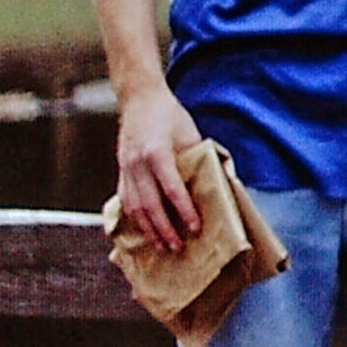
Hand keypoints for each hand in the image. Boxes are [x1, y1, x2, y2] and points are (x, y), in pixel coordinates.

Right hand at [114, 80, 204, 251]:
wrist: (139, 99)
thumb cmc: (170, 116)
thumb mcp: (191, 134)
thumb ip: (204, 158)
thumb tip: (226, 181)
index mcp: (157, 153)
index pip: (171, 189)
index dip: (184, 210)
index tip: (195, 227)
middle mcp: (137, 164)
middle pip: (150, 205)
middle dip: (164, 229)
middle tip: (179, 247)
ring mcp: (125, 169)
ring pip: (134, 207)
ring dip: (148, 229)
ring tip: (162, 246)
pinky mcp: (120, 171)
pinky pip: (125, 201)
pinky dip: (135, 219)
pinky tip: (145, 231)